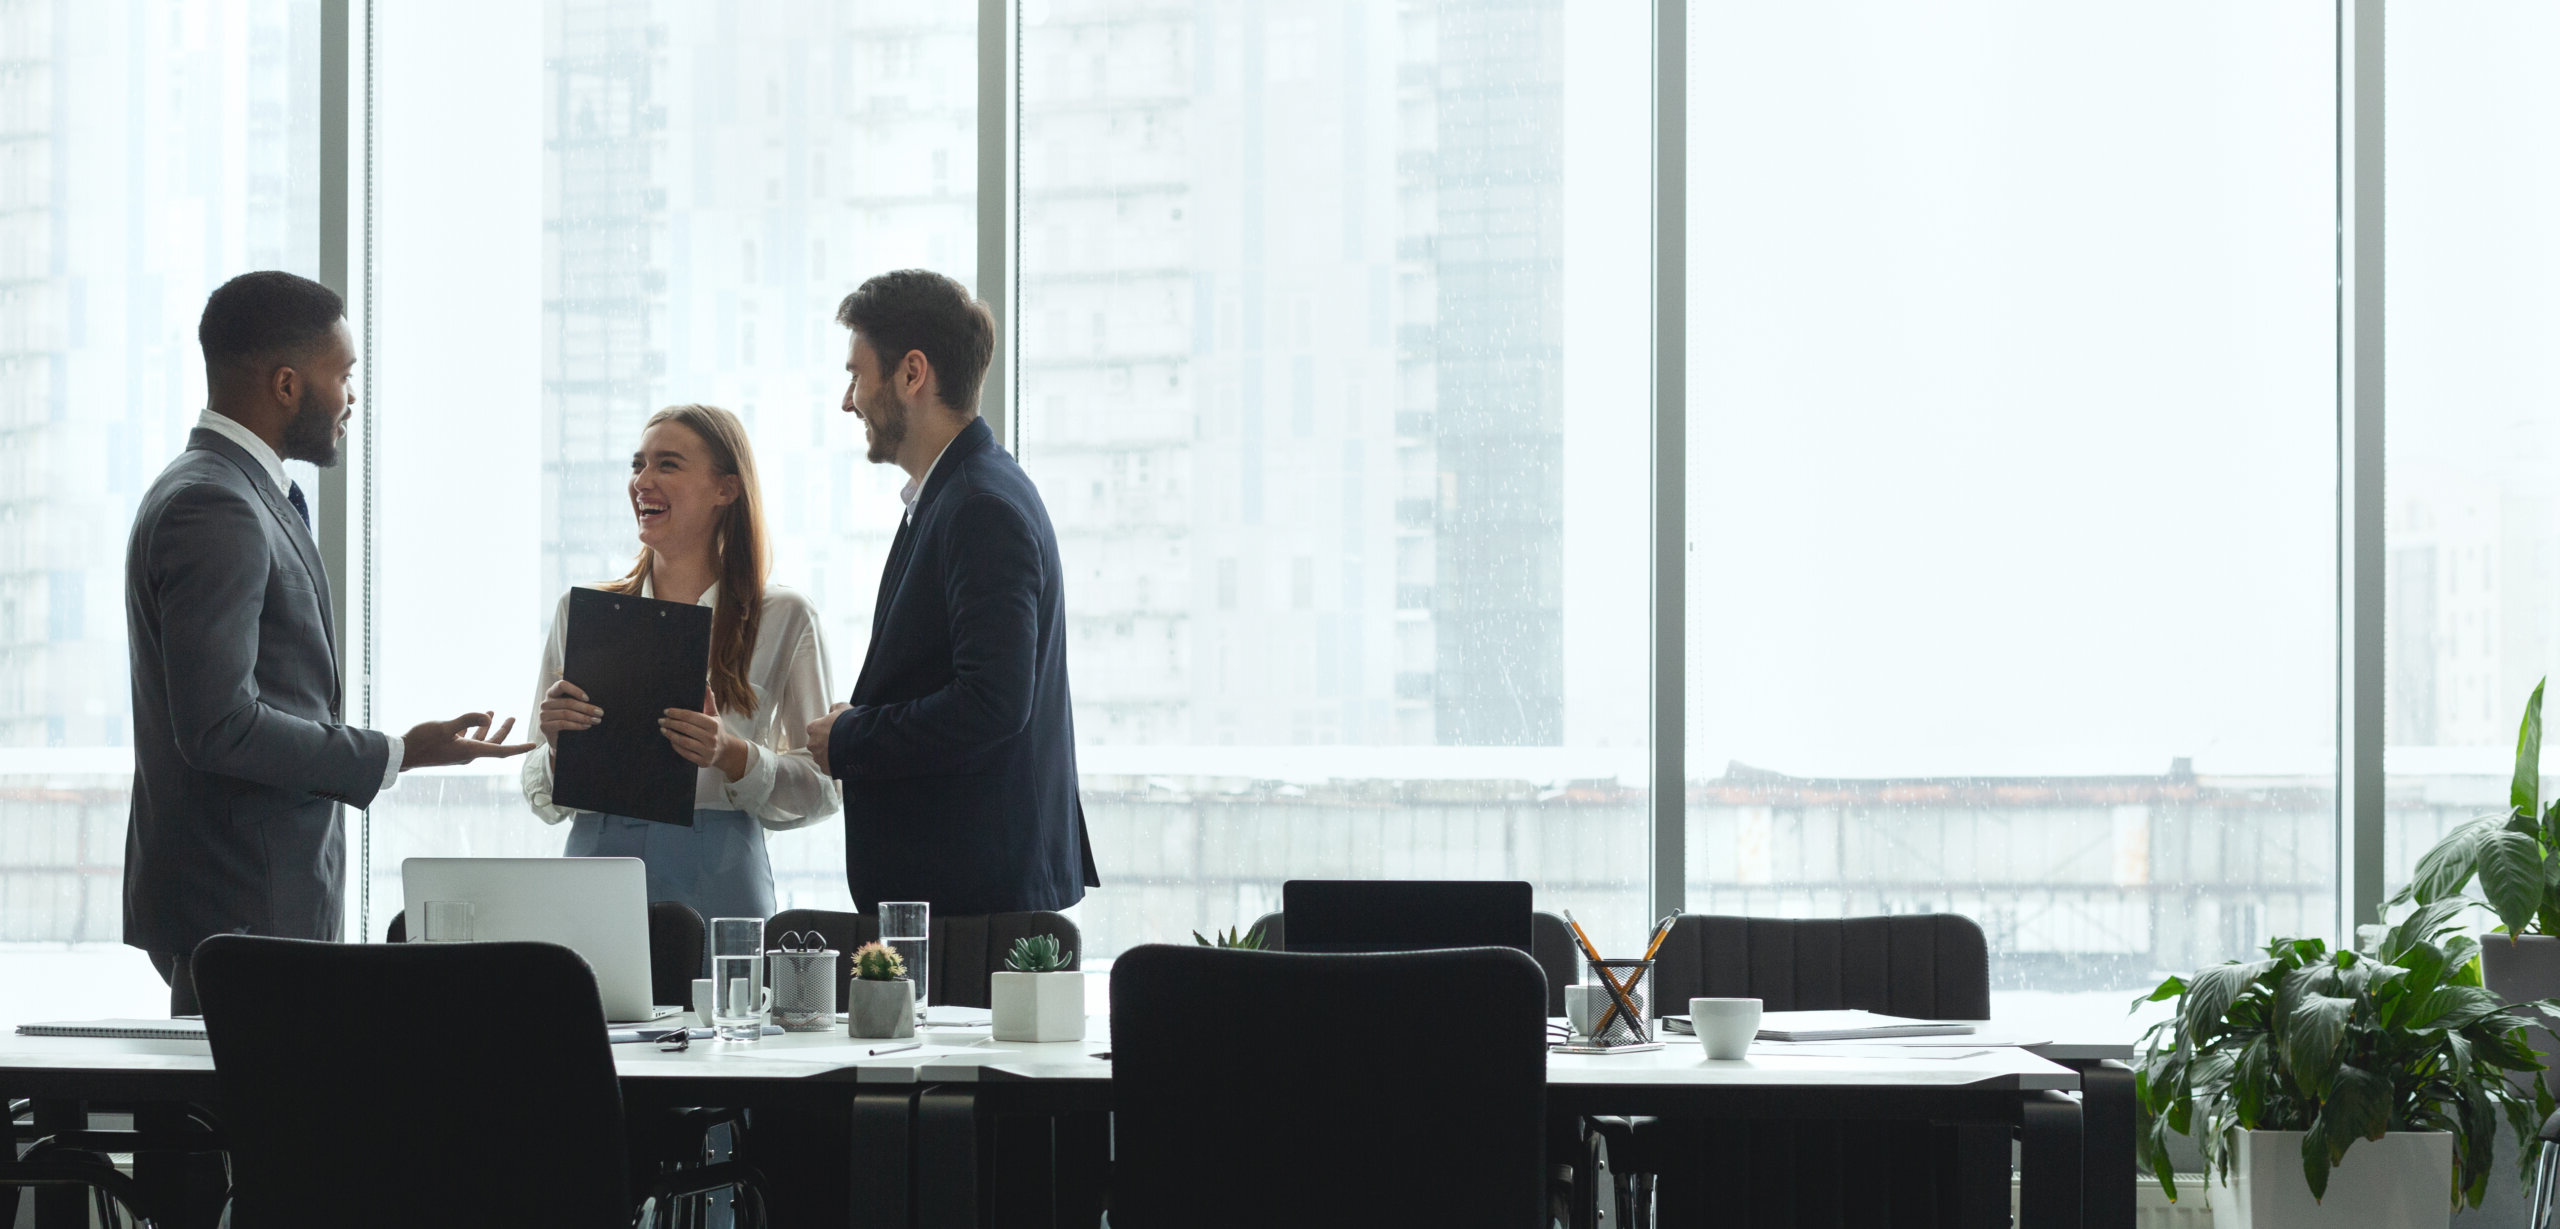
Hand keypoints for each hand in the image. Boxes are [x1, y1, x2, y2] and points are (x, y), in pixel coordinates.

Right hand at [401, 711, 537, 769]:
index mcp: (470, 751)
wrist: (401, 754)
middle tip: (513, 717)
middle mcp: (467, 754)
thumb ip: (467, 719)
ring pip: (479, 740)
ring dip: (487, 727)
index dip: (519, 748)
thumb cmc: (422, 741)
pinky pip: (466, 739)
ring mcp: (457, 752)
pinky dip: (471, 728)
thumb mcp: (445, 727)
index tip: (534, 744)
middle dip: (504, 730)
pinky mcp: (448, 748)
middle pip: (493, 743)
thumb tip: (487, 716)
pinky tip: (469, 720)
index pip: (501, 751)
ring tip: (492, 711)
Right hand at [538, 679, 599, 747]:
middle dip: (586, 708)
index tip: (588, 698)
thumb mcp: (572, 708)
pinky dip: (577, 725)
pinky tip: (586, 726)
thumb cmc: (569, 719)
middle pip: (568, 702)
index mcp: (552, 693)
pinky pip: (563, 724)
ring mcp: (543, 715)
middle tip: (600, 713)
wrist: (559, 740)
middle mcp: (545, 702)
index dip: (575, 690)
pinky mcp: (544, 726)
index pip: (562, 685)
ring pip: (566, 713)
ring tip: (596, 720)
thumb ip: (578, 701)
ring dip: (584, 717)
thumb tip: (595, 702)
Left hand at [663, 688, 749, 782]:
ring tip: (663, 730)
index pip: (691, 716)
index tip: (666, 711)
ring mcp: (707, 750)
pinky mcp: (703, 761)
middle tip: (661, 720)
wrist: (725, 751)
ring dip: (671, 735)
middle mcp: (711, 737)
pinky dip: (676, 746)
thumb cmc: (716, 730)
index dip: (677, 713)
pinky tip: (670, 740)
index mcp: (714, 724)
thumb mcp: (715, 715)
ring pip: (684, 741)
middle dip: (671, 723)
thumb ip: (709, 701)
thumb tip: (706, 685)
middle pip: (685, 728)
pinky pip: (685, 753)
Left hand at [805, 702, 850, 776]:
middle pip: (817, 744)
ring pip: (822, 756)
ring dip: (831, 754)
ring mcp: (818, 758)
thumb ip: (835, 707)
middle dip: (826, 743)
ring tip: (846, 752)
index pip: (815, 728)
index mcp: (813, 728)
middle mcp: (812, 744)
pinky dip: (835, 765)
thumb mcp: (844, 707)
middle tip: (841, 741)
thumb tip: (832, 710)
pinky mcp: (826, 769)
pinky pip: (829, 767)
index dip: (826, 729)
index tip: (836, 729)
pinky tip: (846, 760)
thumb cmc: (850, 722)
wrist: (860, 742)